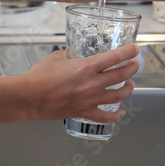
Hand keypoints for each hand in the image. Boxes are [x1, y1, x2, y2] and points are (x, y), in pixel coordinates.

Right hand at [21, 44, 139, 123]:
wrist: (30, 97)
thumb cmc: (39, 76)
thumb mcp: (56, 57)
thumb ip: (67, 55)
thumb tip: (70, 54)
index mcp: (86, 67)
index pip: (115, 57)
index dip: (128, 52)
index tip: (134, 49)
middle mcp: (92, 83)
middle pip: (121, 75)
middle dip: (131, 68)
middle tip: (135, 64)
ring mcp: (90, 99)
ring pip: (119, 95)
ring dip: (128, 88)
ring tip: (130, 84)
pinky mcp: (84, 112)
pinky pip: (105, 117)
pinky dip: (116, 116)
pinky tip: (121, 112)